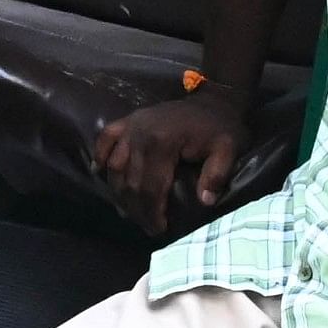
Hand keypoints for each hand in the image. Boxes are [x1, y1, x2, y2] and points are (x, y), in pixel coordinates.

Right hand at [93, 89, 251, 236]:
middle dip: (137, 209)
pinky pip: (105, 139)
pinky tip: (99, 172)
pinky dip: (99, 156)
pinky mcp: (127, 120)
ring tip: (130, 211)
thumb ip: (217, 174)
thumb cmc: (220, 128)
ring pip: (115, 166)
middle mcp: (140, 134)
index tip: (159, 229)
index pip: (150, 187)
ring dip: (119, 192)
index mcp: (163, 142)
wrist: (214, 98)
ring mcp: (131, 126)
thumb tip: (204, 201)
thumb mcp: (228, 149)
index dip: (152, 213)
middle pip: (130, 182)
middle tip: (147, 225)